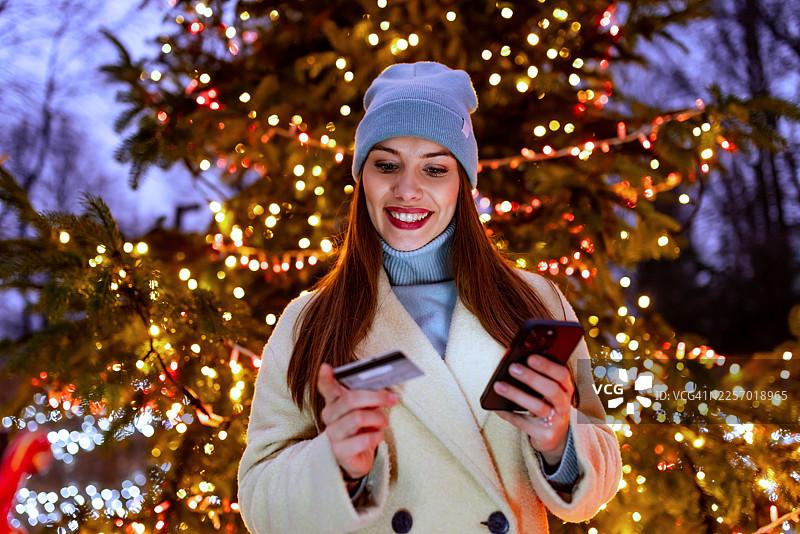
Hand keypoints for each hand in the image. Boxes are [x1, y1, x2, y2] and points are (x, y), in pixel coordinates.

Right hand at [317, 363, 398, 479]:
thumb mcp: (366, 408)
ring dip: (377, 418)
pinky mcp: (339, 451)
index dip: (325, 378)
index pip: (326, 387)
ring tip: (384, 421)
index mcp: (334, 401)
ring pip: (358, 418)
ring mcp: (333, 434)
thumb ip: (370, 396)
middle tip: (393, 399)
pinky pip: (363, 440)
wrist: (359, 456)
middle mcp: (329, 416)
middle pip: (350, 399)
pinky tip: (378, 436)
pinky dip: (376, 436)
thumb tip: (383, 389)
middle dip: (376, 397)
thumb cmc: (363, 427)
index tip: (325, 367)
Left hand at [492, 354, 573, 465]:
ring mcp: (556, 421)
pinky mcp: (545, 435)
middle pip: (552, 390)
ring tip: (498, 386)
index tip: (530, 357)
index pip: (562, 374)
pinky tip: (496, 407)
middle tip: (512, 368)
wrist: (553, 435)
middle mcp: (564, 404)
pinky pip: (524, 423)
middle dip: (532, 377)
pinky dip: (509, 415)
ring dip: (517, 395)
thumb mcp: (547, 390)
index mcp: (566, 388)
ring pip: (538, 407)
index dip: (547, 366)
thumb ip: (538, 376)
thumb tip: (514, 362)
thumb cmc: (546, 404)